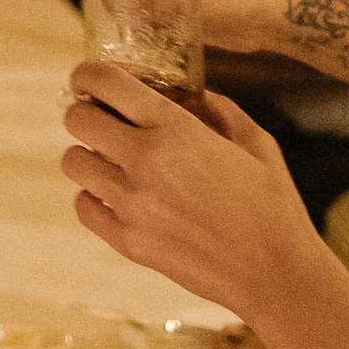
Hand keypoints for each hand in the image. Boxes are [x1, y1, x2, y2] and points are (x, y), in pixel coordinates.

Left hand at [61, 64, 331, 335]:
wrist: (275, 274)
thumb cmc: (272, 205)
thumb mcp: (255, 141)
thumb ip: (218, 109)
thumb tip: (188, 95)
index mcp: (176, 129)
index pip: (105, 82)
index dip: (88, 74)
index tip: (87, 79)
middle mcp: (145, 161)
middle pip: (77, 119)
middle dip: (86, 113)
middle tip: (102, 121)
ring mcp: (132, 204)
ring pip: (73, 162)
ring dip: (89, 156)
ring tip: (113, 162)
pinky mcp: (127, 241)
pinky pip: (83, 206)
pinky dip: (94, 198)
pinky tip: (119, 197)